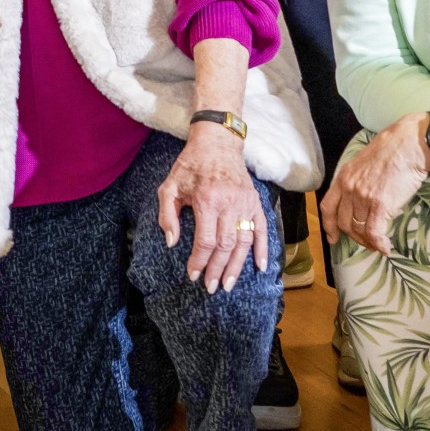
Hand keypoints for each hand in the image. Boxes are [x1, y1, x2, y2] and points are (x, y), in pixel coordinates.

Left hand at [157, 122, 267, 291]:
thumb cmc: (190, 165)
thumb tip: (171, 243)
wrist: (217, 142)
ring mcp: (245, 203)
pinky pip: (262, 229)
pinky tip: (260, 267)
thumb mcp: (169, 186)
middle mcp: (229, 203)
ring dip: (238, 265)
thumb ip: (167, 215)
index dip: (199, 261)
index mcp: (207, 200)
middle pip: (226, 245)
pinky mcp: (255, 202)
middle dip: (218, 269)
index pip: (206, 240)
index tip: (193, 275)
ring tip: (229, 283)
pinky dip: (262, 249)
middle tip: (211, 287)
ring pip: (244, 241)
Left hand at [320, 111, 429, 253]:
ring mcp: (363, 197)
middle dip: (354, 236)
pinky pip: (374, 232)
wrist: (408, 145)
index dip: (329, 226)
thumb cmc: (391, 151)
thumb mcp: (363, 163)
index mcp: (342, 177)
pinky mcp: (380, 204)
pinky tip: (385, 248)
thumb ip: (357, 181)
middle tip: (367, 240)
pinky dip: (379, 243)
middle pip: (343, 222)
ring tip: (378, 244)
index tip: (333, 237)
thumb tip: (361, 202)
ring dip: (369, 241)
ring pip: (359, 229)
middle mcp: (349, 188)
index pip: (327, 207)